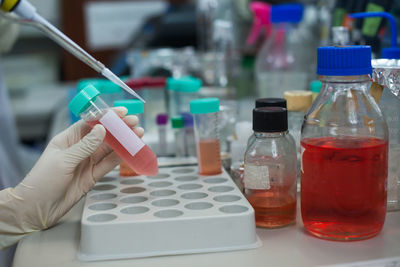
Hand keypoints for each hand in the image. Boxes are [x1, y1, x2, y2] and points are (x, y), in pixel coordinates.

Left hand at [0, 107, 142, 247]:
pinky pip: (109, 164)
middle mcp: (79, 148)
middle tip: (135, 123)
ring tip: (138, 135)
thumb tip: (102, 129)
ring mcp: (87, 162)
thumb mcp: (64, 160)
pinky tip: (130, 151)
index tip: (121, 112)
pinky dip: (121, 158)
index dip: (107, 116)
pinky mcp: (93, 176)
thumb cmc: (42, 181)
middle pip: (103, 135)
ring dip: (123, 142)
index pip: (90, 123)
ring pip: (109, 149)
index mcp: (68, 139)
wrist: (37, 209)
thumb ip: (85, 146)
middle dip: (119, 128)